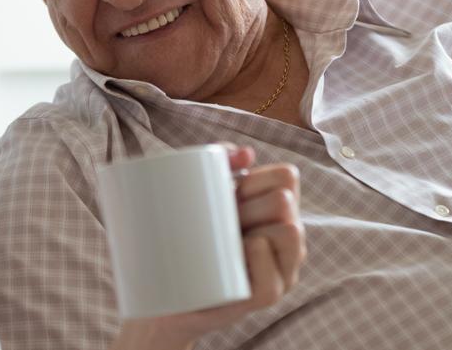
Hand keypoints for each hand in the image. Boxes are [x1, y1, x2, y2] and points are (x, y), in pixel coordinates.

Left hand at [115, 145, 305, 348]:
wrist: (162, 292)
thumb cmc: (186, 236)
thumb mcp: (198, 193)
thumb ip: (218, 161)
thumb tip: (245, 153)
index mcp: (277, 210)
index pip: (287, 176)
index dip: (255, 177)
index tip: (228, 192)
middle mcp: (288, 239)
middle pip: (283, 201)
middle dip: (248, 203)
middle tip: (223, 220)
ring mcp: (281, 271)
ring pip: (289, 232)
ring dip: (254, 227)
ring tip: (226, 241)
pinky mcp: (263, 299)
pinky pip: (273, 280)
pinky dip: (258, 258)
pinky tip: (240, 254)